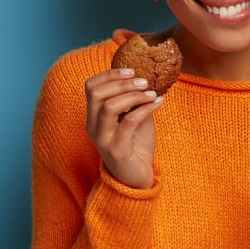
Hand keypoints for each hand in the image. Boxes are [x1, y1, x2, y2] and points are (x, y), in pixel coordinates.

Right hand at [85, 68, 162, 188]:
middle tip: (144, 81)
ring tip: (152, 92)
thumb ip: (135, 100)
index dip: (109, 75)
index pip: (91, 87)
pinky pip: (128, 122)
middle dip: (121, 83)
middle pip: (96, 94)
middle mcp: (93, 127)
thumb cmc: (136, 146)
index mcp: (94, 117)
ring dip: (133, 95)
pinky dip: (145, 109)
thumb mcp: (135, 117)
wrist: (138, 178)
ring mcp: (103, 139)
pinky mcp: (116, 150)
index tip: (131, 70)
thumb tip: (146, 77)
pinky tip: (159, 103)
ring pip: (109, 107)